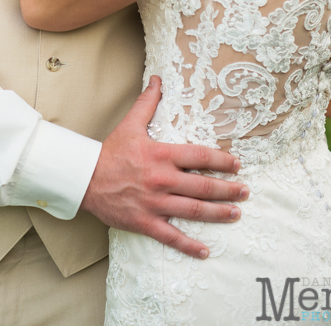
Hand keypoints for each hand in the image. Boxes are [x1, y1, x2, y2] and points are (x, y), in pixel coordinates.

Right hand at [80, 76, 246, 259]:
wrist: (85, 179)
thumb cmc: (110, 152)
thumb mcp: (131, 124)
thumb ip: (147, 102)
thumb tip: (157, 79)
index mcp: (162, 155)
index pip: (200, 157)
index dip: (222, 161)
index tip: (236, 164)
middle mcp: (162, 180)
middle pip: (203, 187)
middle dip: (228, 190)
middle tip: (245, 191)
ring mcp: (155, 203)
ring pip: (193, 211)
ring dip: (218, 214)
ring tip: (236, 214)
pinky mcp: (145, 222)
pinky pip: (171, 236)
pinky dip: (189, 245)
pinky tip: (205, 250)